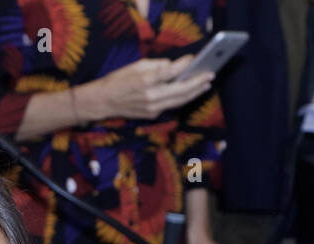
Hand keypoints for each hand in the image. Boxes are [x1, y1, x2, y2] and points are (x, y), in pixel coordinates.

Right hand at [76, 55, 213, 122]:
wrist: (104, 102)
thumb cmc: (119, 80)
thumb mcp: (137, 65)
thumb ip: (157, 65)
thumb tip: (175, 66)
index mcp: (146, 80)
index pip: (172, 71)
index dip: (185, 65)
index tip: (194, 59)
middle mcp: (151, 96)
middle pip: (181, 90)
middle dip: (197, 82)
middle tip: (210, 74)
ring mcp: (152, 108)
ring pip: (180, 101)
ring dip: (194, 93)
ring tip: (206, 84)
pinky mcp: (152, 115)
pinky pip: (172, 105)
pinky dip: (182, 98)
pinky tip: (190, 92)